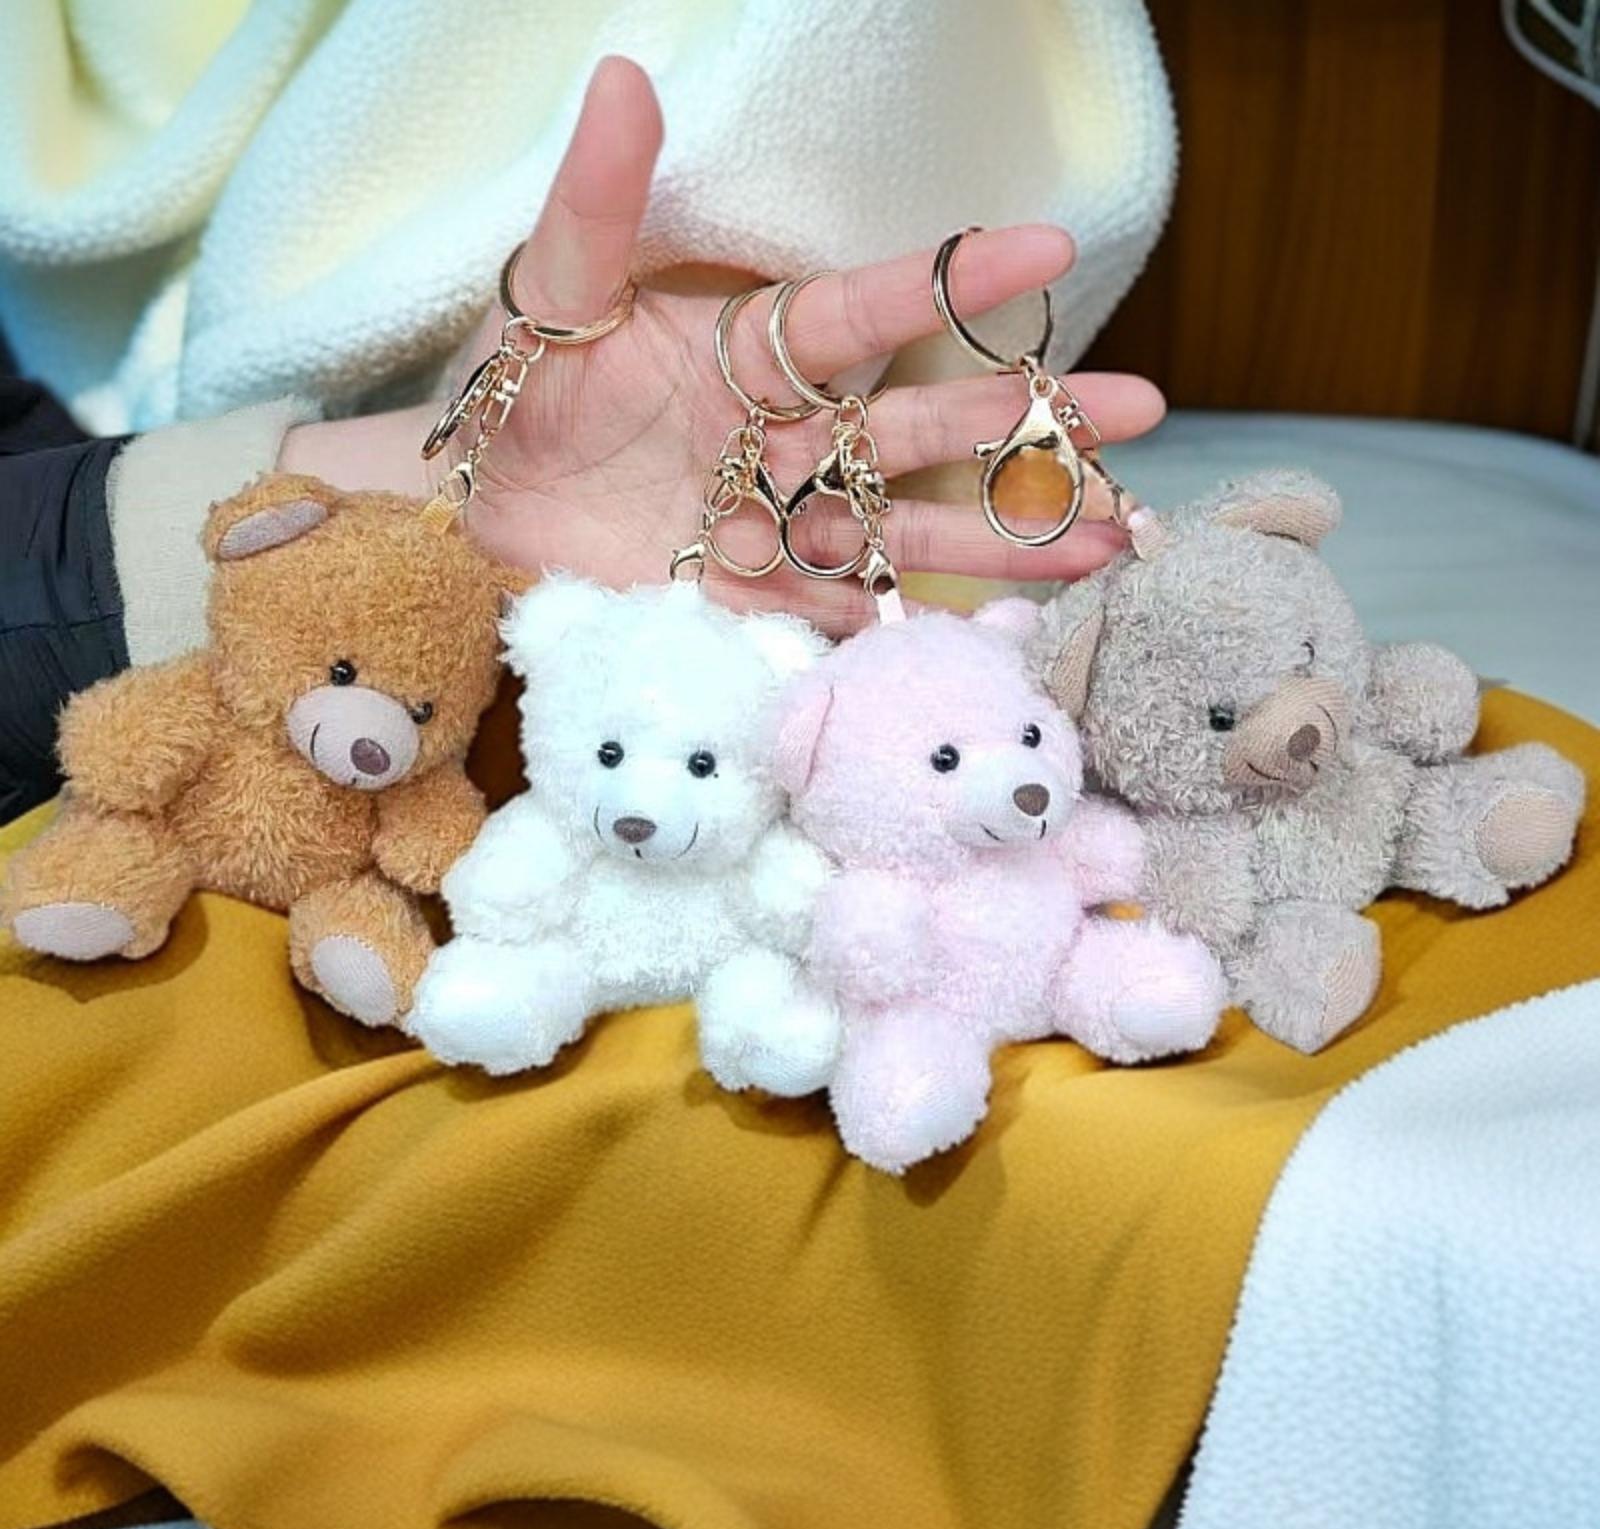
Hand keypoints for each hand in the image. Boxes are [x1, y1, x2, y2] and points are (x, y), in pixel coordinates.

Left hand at [284, 57, 1164, 634]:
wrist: (482, 515)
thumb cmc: (520, 395)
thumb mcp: (549, 296)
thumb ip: (596, 204)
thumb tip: (622, 77)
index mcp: (754, 351)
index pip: (863, 311)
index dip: (948, 283)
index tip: (1045, 246)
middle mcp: (790, 438)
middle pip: (921, 428)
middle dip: (1026, 419)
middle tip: (1139, 406)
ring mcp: (784, 526)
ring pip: (912, 527)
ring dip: (1008, 531)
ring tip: (1109, 533)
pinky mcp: (762, 603)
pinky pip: (852, 614)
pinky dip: (923, 625)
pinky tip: (1013, 628)